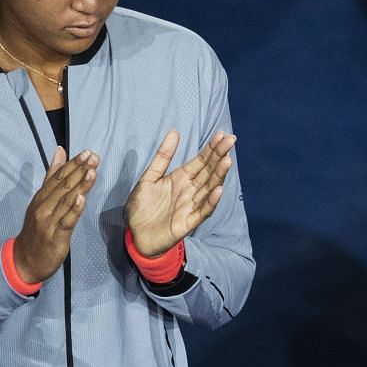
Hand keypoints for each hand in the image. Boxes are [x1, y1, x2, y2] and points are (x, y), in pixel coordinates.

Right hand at [13, 147, 98, 285]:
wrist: (25, 260)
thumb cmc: (37, 229)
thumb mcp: (42, 201)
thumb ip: (51, 177)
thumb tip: (60, 151)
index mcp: (41, 198)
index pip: (57, 177)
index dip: (73, 164)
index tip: (87, 152)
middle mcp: (43, 207)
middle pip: (62, 186)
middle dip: (79, 170)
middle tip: (93, 157)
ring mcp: (48, 222)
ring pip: (65, 201)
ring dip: (79, 185)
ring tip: (92, 171)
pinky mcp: (56, 237)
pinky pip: (66, 221)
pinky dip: (74, 209)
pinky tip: (82, 198)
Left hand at [125, 129, 234, 255]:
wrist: (135, 234)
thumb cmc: (142, 206)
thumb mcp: (149, 177)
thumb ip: (163, 157)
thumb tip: (175, 132)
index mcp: (181, 178)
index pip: (201, 161)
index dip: (212, 148)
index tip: (223, 134)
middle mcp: (190, 190)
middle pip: (209, 171)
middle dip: (219, 156)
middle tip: (231, 140)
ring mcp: (191, 206)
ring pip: (209, 189)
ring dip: (219, 176)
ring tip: (227, 160)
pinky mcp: (188, 223)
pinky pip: (202, 211)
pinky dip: (211, 201)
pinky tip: (218, 190)